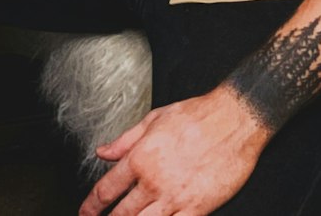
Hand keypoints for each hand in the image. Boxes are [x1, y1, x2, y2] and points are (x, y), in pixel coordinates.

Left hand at [78, 85, 268, 215]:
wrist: (234, 119)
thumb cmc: (197, 115)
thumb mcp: (154, 119)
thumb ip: (125, 140)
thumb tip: (103, 151)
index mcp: (141, 157)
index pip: (107, 188)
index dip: (92, 205)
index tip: (86, 212)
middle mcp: (154, 181)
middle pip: (122, 214)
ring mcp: (176, 198)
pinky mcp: (197, 209)